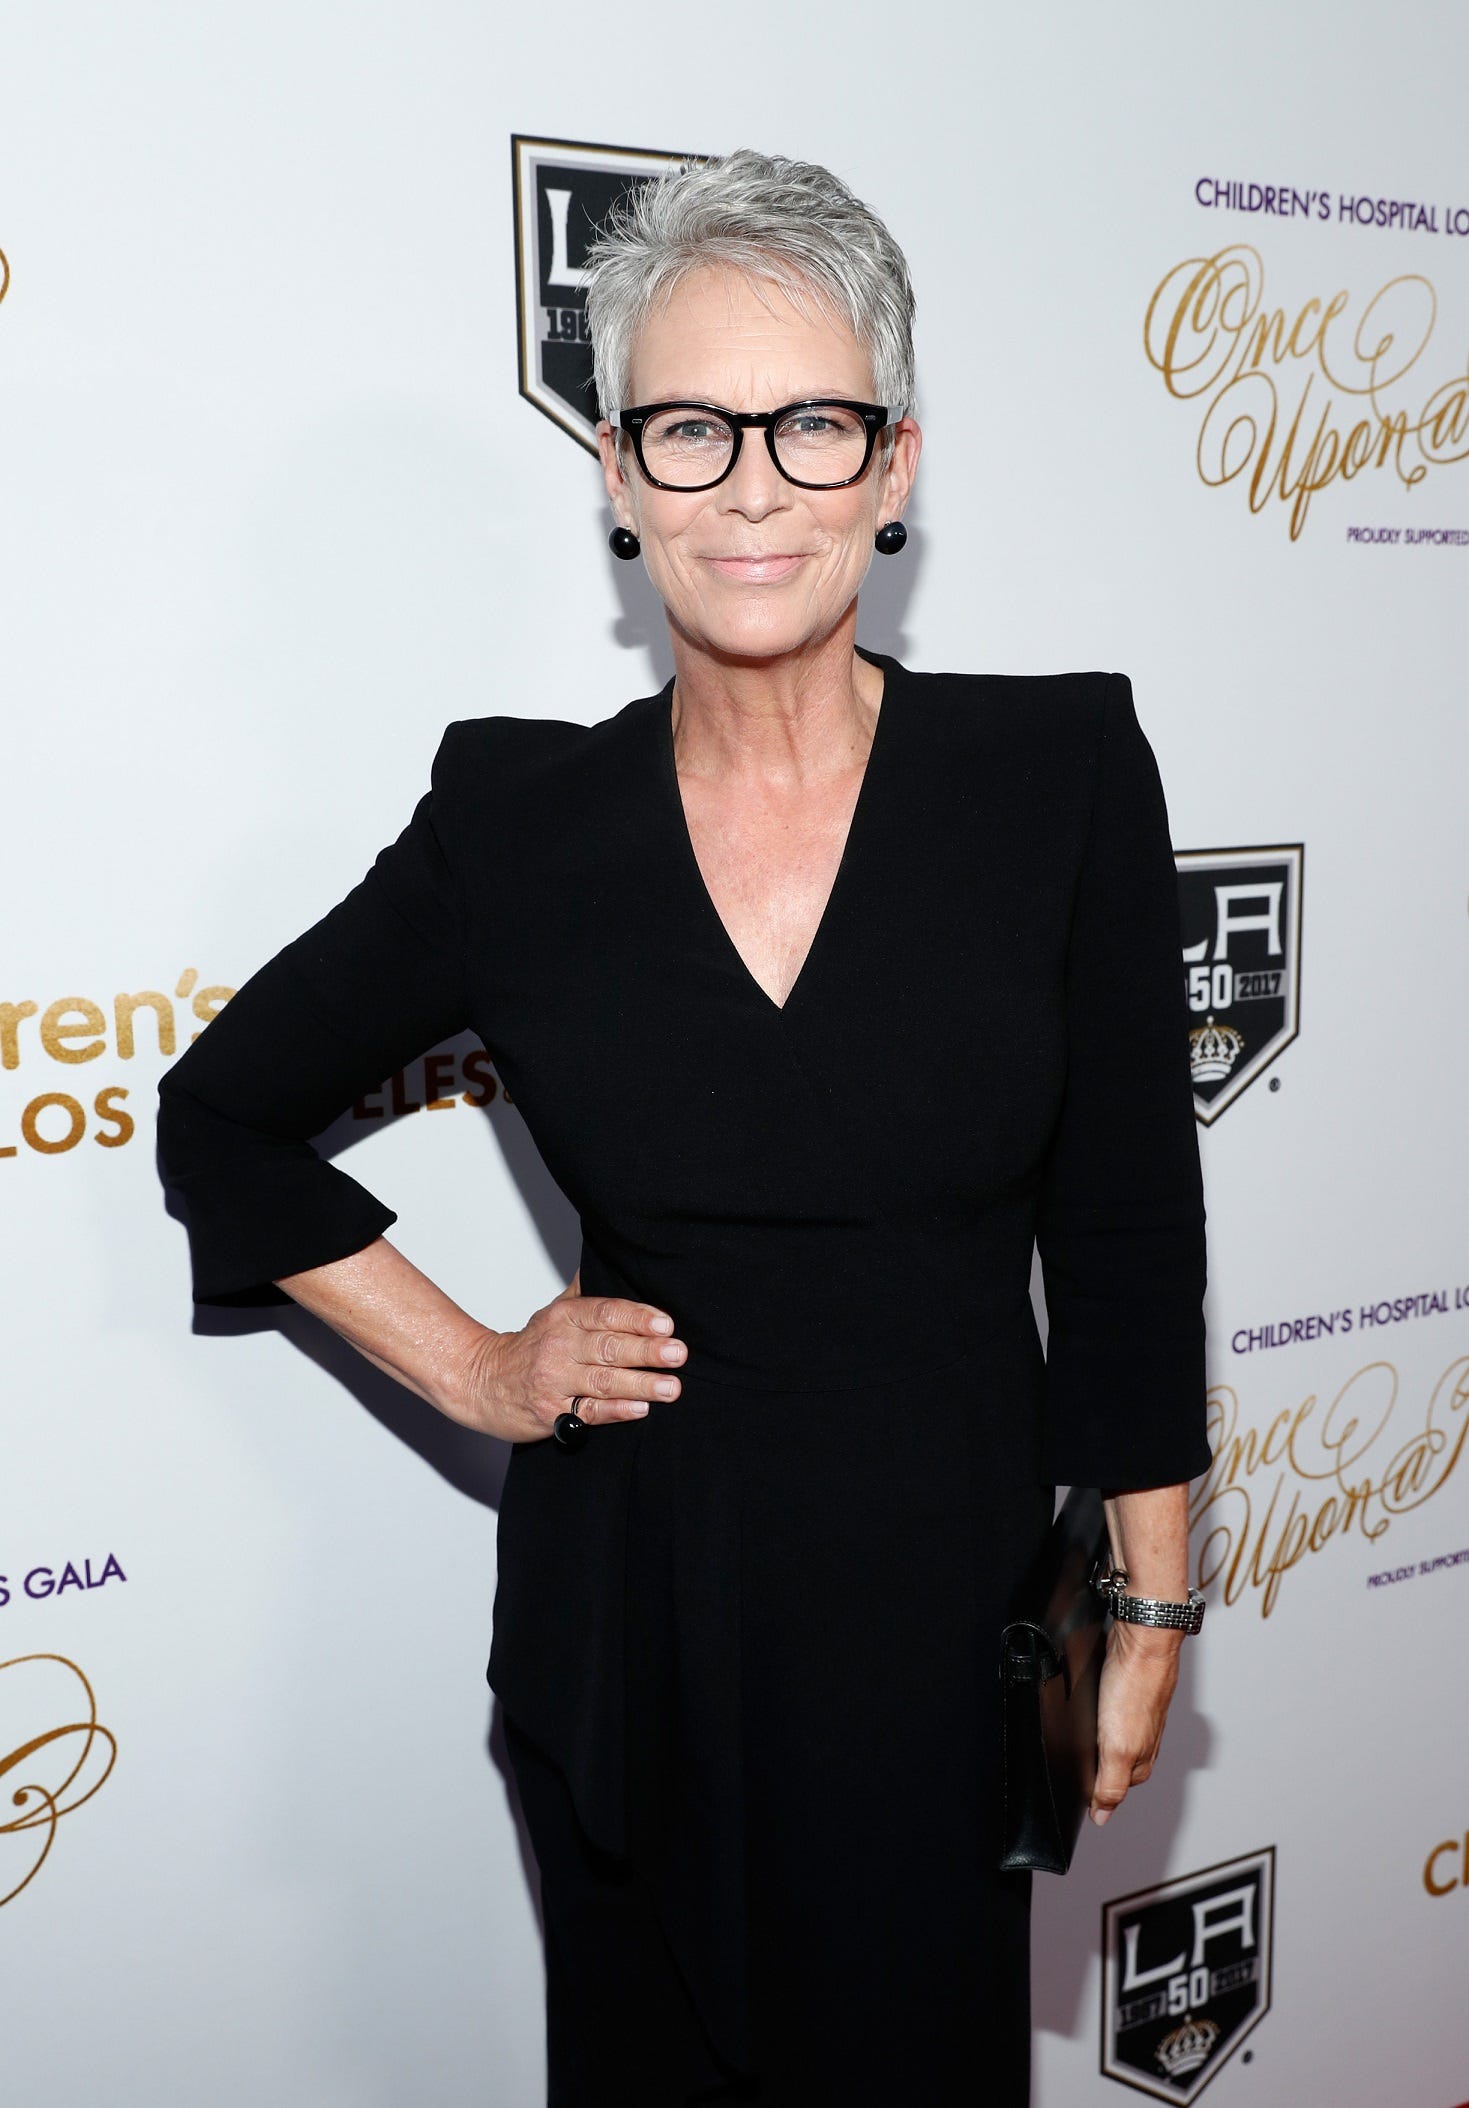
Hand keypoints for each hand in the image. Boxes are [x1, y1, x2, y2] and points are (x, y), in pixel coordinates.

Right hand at [463, 1268, 686, 1441]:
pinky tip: (640, 1409)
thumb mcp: (554, 1311)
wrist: (480, 1381)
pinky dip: (615, 1411)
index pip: (605, 1312)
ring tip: (671, 1386)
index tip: (665, 1324)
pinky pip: (589, 1411)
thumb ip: (586, 1292)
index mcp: (563, 1318)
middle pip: (608, 1346)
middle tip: (678, 1353)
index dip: (637, 1318)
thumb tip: (614, 1258)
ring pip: (603, 1381)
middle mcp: (559, 1347)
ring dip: (640, 1384)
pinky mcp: (552, 1412)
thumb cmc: (528, 1348)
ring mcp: (554, 1380)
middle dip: (646, 1350)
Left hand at [1089, 1620, 1182, 1825]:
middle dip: (1094, 1766)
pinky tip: (1090, 1707)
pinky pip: (1110, 1711)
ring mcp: (1137, 1714)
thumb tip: (1101, 1818)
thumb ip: (1110, 1785)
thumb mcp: (1117, 1748)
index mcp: (1141, 1760)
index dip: (1094, 1791)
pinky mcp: (1128, 1691)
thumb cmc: (1134, 1687)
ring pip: (1113, 1737)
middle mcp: (1144, 1739)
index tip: (1077, 1790)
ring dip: (1096, 1739)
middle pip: (1115, 1764)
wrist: (1142, 1638)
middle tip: (1074, 1763)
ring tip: (1079, 1736)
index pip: (1114, 1789)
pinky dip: (1098, 1714)